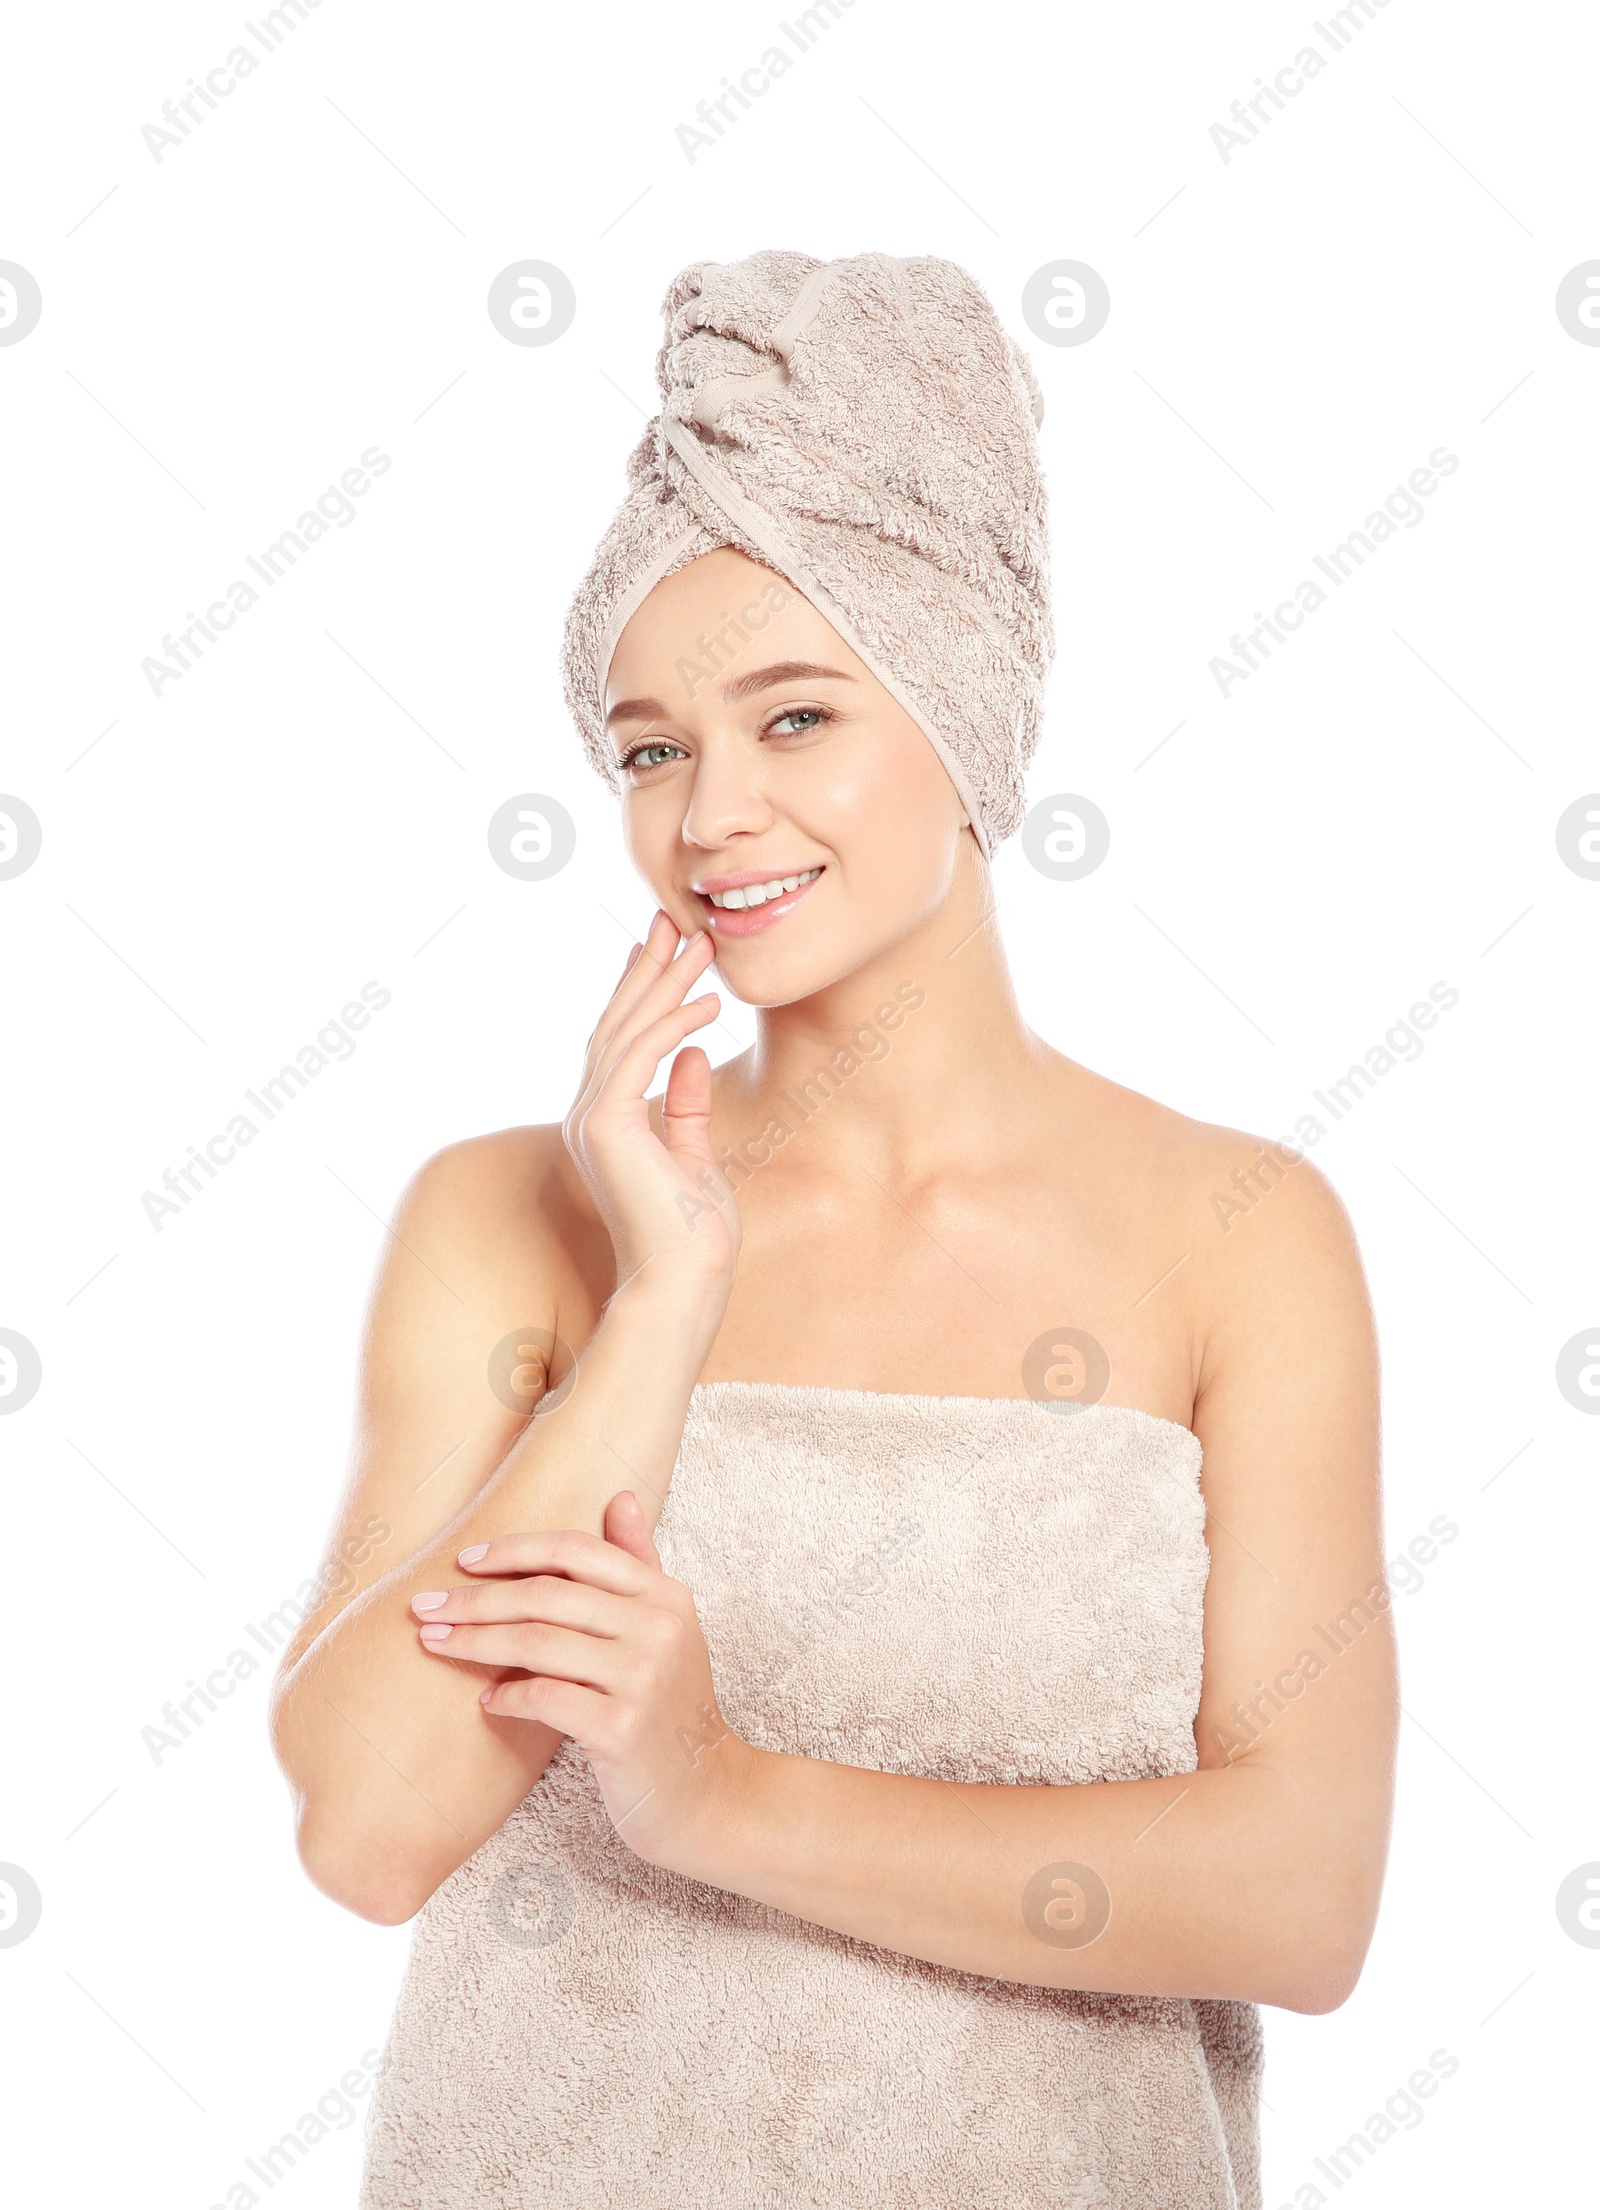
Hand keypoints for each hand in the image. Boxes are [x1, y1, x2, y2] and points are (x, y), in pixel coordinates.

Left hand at [411, 1491, 755, 1873]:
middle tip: (424, 1606)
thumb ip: (640, 1563)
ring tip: (435, 1643)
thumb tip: (621, 1495)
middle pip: (547, 1595)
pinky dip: (507, 1695)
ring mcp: (642, 1678)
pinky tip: (487, 1699)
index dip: (514, 1550)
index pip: (577, 1551)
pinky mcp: (622, 1729)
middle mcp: (658, 1628)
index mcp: (665, 1596)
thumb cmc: (672, 1708)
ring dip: (475, 1640)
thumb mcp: (668, 1628)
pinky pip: (544, 1698)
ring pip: (536, 1643)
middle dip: (476, 1598)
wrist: (710, 1795)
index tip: (463, 1561)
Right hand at [565, 911, 740, 1295]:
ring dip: (665, 984)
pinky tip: (708, 1003)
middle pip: (616, 1025)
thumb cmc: (693, 1237)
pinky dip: (674, 1024)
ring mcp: (591, 1120)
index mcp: (604, 1123)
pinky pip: (639, 1056)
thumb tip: (696, 1053)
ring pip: (626, 1032)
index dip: (639, 991)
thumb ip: (688, 1106)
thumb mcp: (696, 1157)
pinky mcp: (606, 1126)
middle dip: (648, 970)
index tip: (659, 948)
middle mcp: (588, 1116)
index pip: (618, 1042)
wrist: (683, 1283)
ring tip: (700, 946)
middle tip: (675, 922)